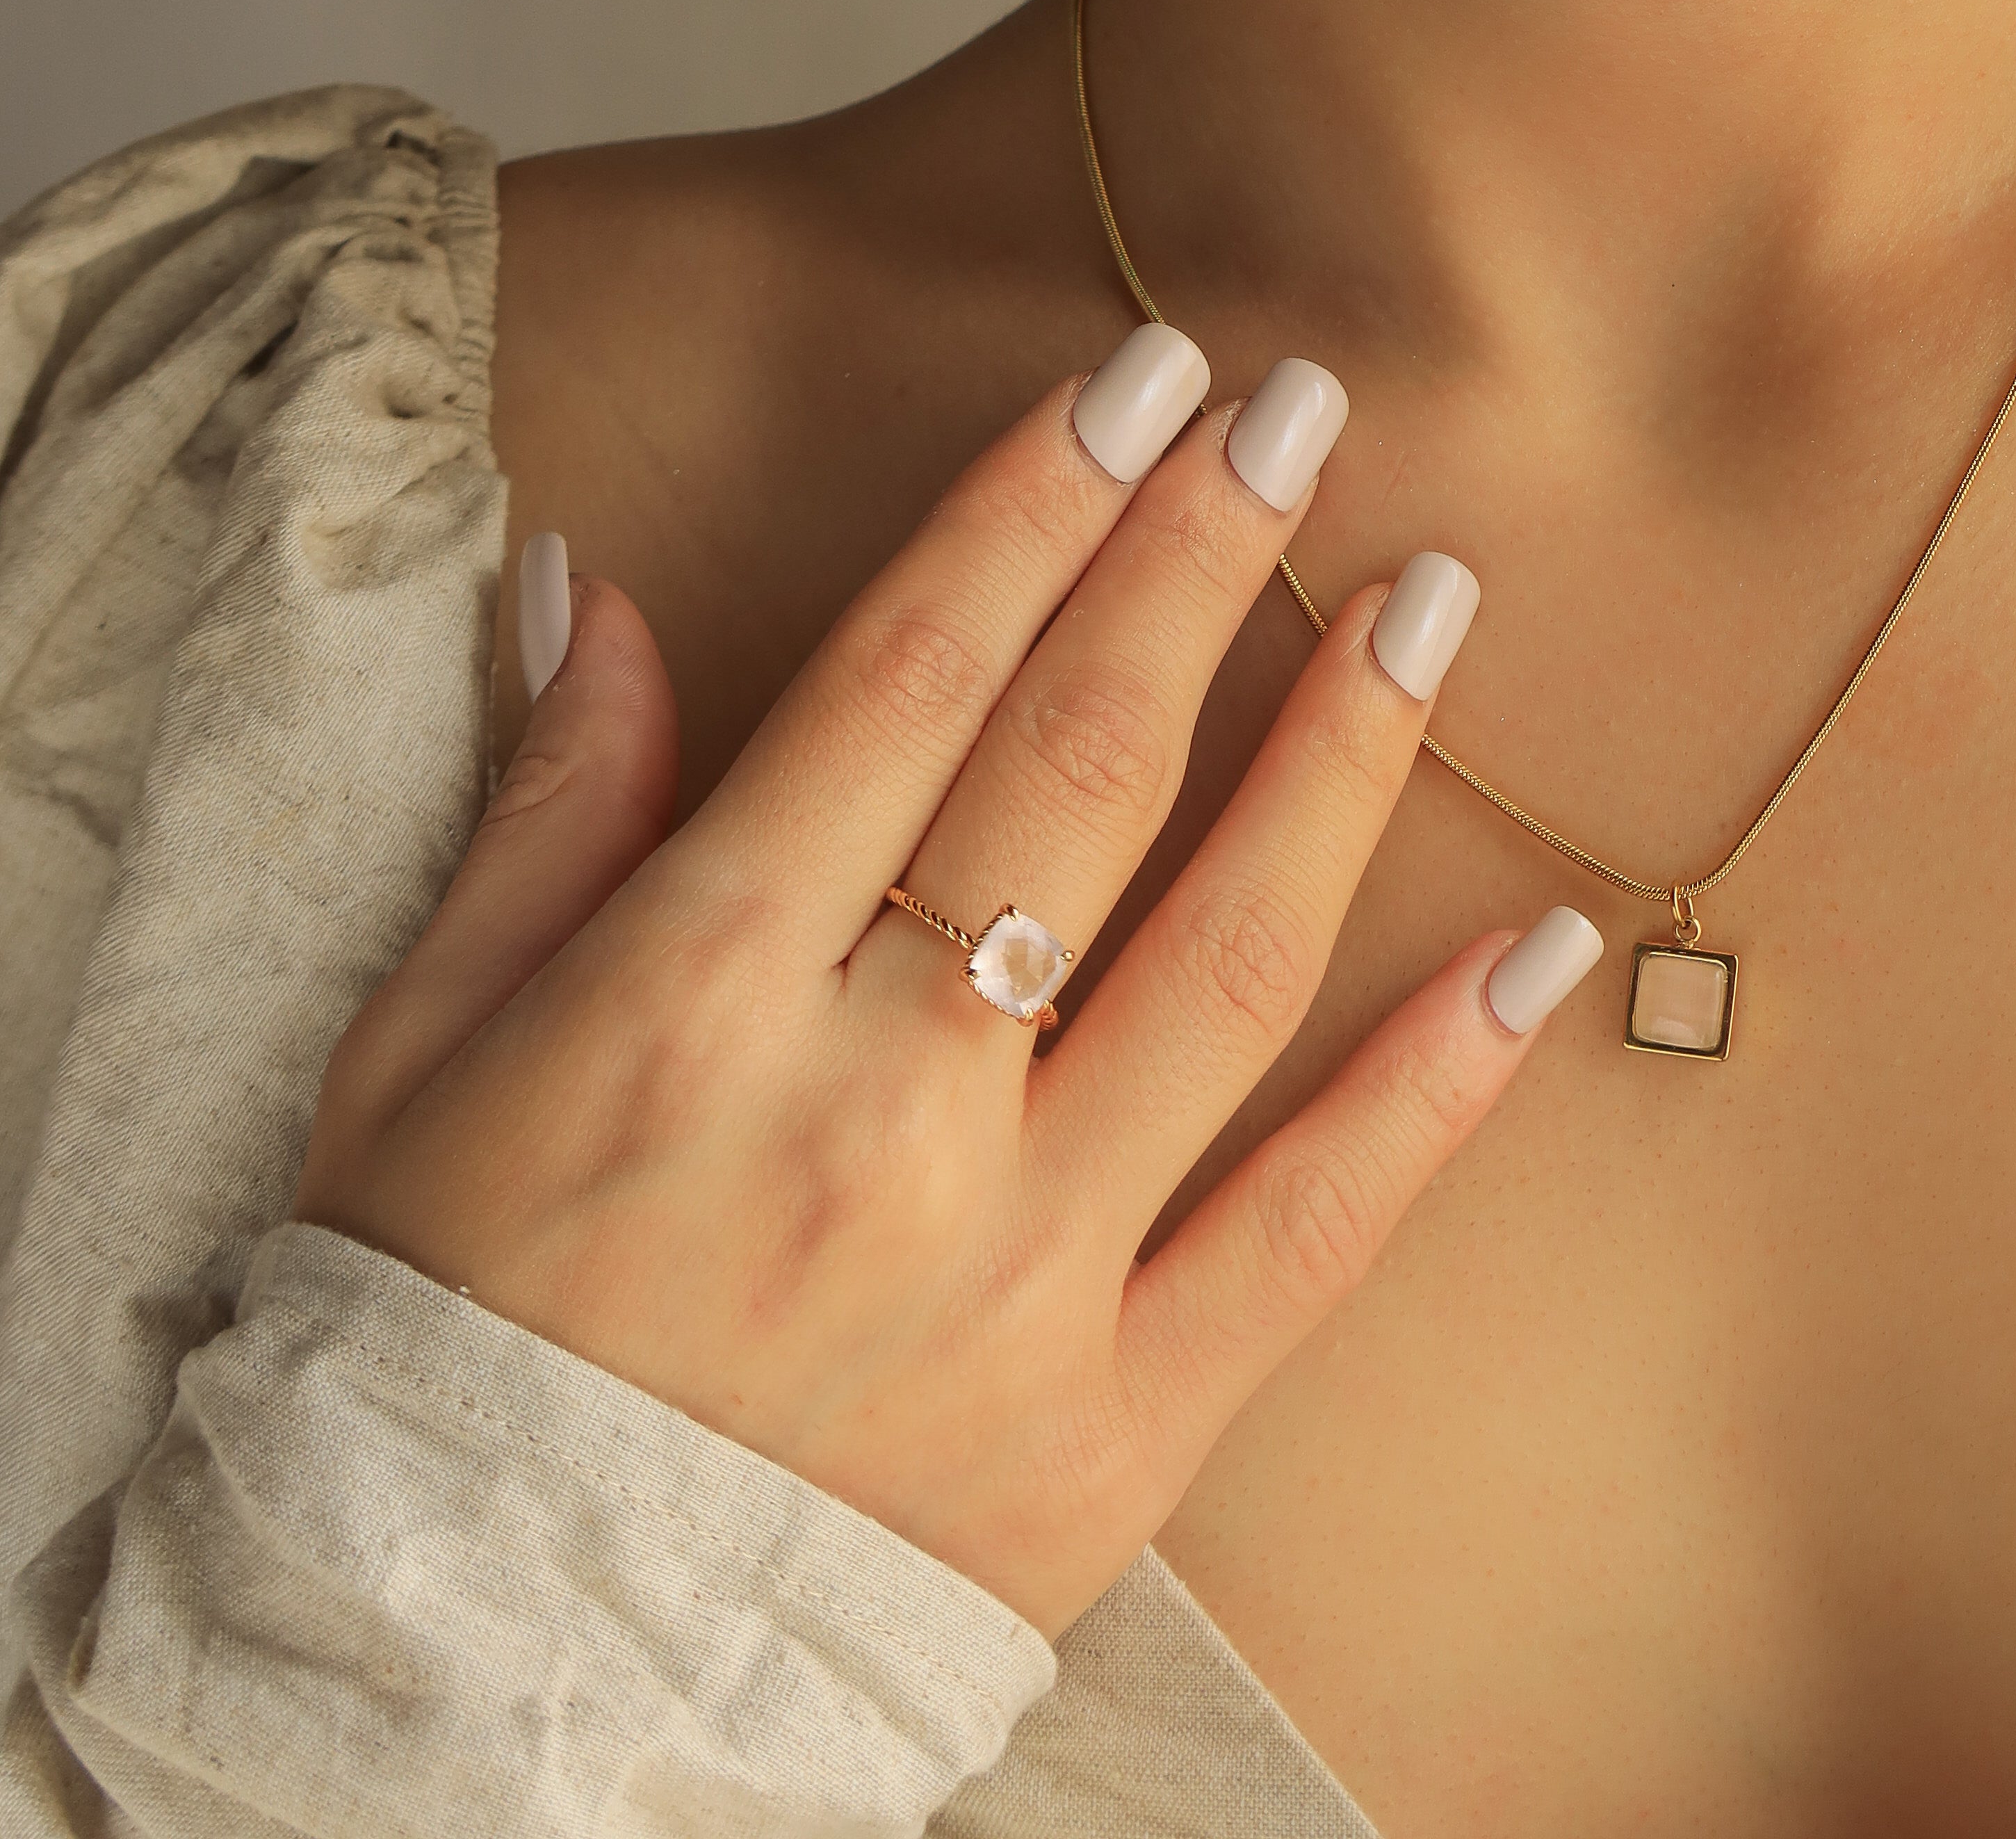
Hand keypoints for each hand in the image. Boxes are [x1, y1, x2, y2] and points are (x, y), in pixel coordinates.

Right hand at [294, 325, 1601, 1634]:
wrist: (471, 1685)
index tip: (1136, 380)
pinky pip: (1317, 1226)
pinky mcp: (1116, 1425)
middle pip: (1079, 771)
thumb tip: (588, 585)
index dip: (1032, 506)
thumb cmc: (431, 1336)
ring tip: (1430, 595)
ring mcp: (1017, 1270)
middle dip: (1194, 558)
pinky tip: (1545, 944)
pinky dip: (1447, 1081)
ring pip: (1229, 956)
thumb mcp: (421, 1050)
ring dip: (1344, 751)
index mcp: (700, 994)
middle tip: (1298, 405)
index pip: (907, 679)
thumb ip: (548, 810)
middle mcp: (881, 1108)